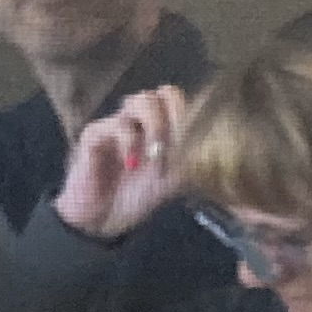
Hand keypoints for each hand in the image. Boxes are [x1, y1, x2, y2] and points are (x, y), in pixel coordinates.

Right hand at [58, 83, 197, 239]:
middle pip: (164, 93)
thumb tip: (217, 150)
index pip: (182, 102)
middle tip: (178, 145)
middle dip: (177, 117)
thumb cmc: (137, 196)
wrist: (103, 218)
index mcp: (161, 127)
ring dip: (156, 126)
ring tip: (156, 156)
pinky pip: (115, 124)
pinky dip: (130, 143)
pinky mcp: (94, 134)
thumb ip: (192, 161)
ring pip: (141, 100)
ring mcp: (117, 122)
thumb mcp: (174, 180)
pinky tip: (132, 164)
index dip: (193, 116)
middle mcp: (141, 120)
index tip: (197, 142)